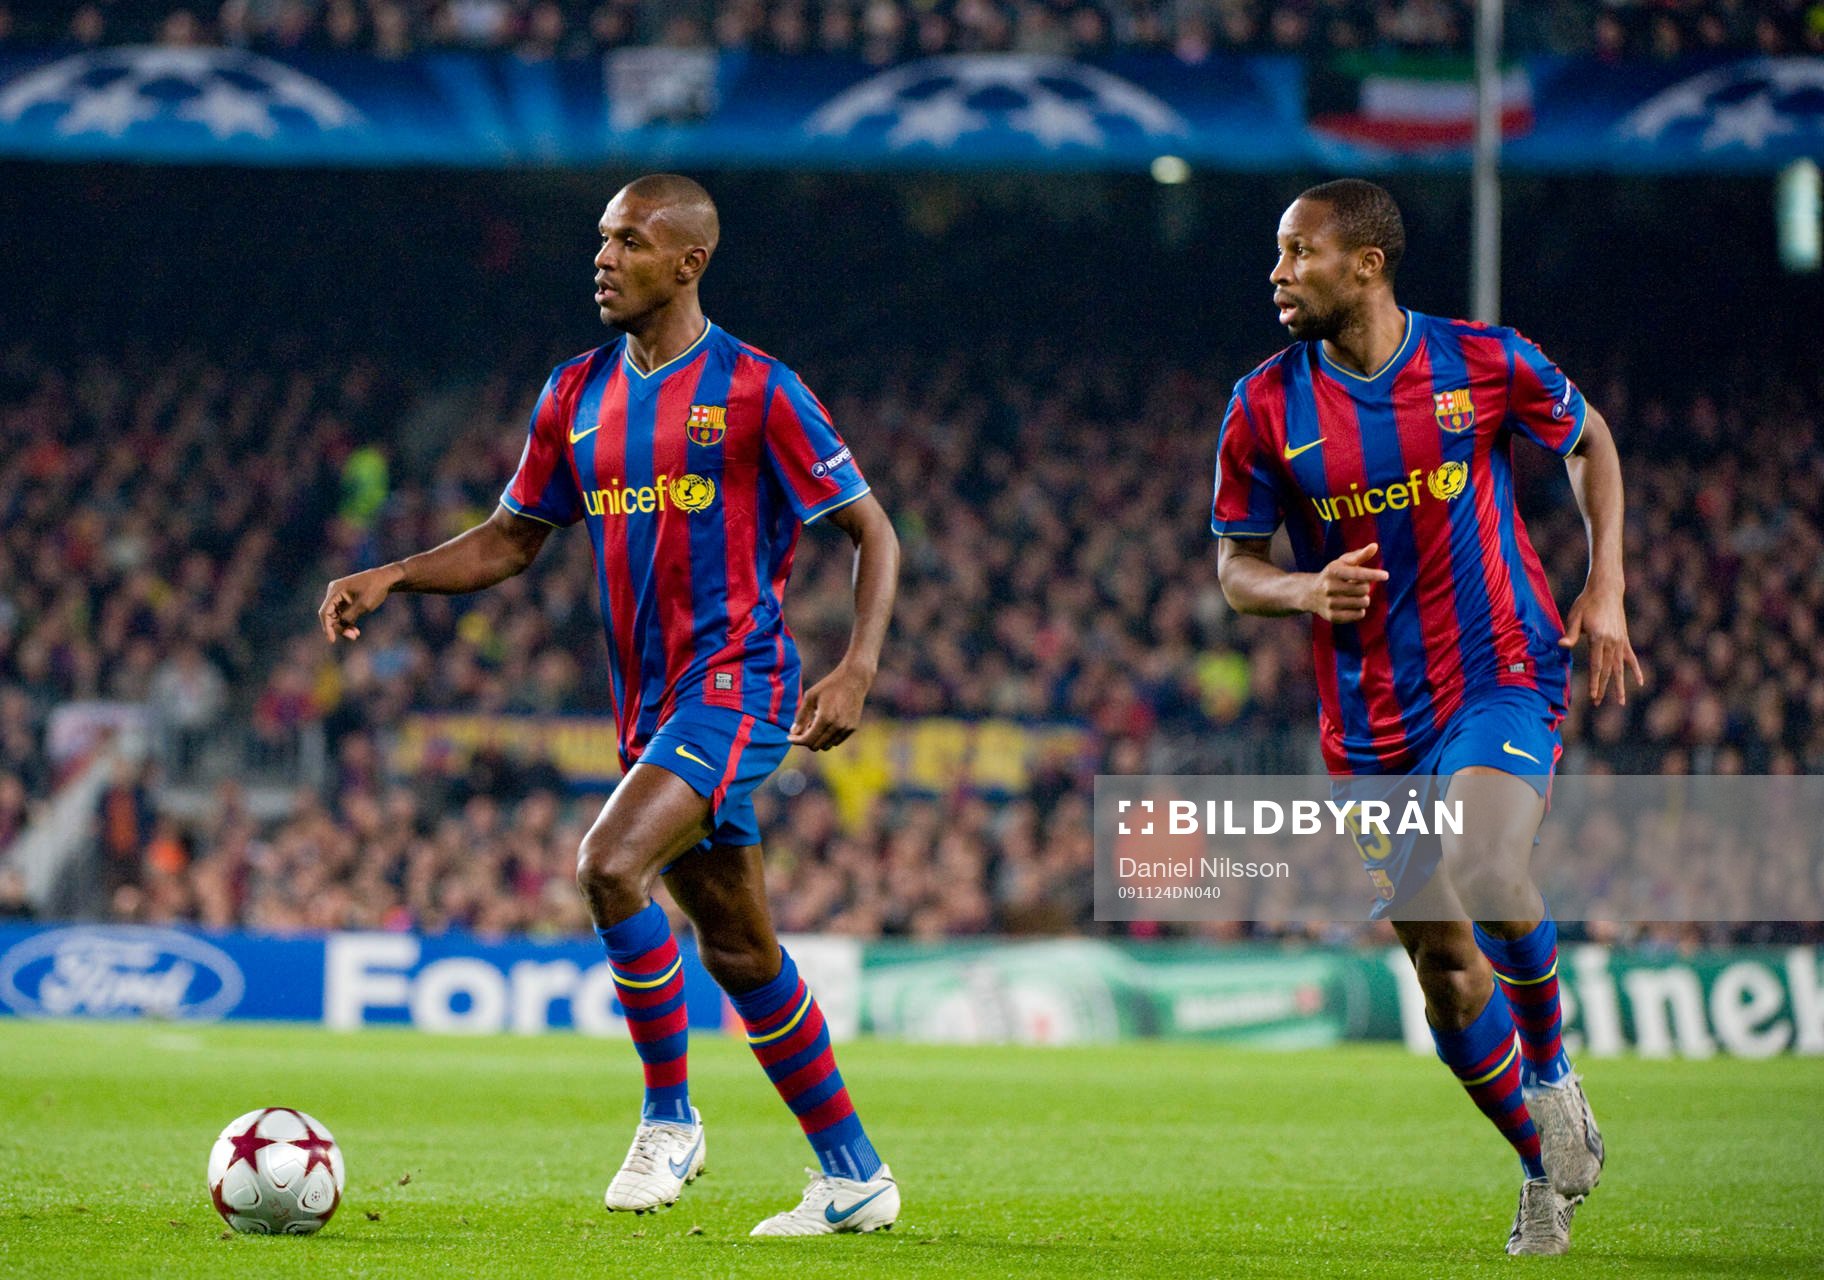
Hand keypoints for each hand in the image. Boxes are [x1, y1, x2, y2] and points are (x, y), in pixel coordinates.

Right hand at [318, 565, 399, 642]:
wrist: (386, 578)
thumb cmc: (375, 589)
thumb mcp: (363, 605)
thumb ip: (349, 616)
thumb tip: (338, 627)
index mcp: (335, 590)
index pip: (325, 612)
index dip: (327, 627)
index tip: (332, 640)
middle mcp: (334, 592)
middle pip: (330, 615)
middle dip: (339, 627)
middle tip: (352, 637)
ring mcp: (340, 595)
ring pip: (337, 616)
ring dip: (344, 626)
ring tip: (355, 634)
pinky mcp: (346, 599)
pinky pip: (342, 613)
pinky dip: (347, 622)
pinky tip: (355, 630)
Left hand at [789, 662, 872, 750]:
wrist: (854, 679)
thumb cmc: (829, 685)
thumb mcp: (810, 697)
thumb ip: (801, 716)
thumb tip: (793, 732)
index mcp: (825, 718)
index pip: (808, 740)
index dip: (796, 741)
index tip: (789, 737)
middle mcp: (837, 726)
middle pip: (816, 746)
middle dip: (806, 740)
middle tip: (802, 728)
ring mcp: (846, 728)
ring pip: (826, 746)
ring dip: (817, 740)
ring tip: (814, 725)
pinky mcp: (852, 728)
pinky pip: (836, 741)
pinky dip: (828, 738)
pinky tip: (825, 725)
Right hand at [1307, 543, 1388, 623]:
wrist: (1310, 593)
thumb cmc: (1333, 574)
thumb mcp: (1343, 562)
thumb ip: (1360, 555)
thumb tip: (1375, 546)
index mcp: (1333, 571)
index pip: (1357, 573)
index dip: (1373, 574)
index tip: (1386, 575)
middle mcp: (1329, 587)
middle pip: (1364, 589)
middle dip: (1366, 587)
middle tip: (1358, 586)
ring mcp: (1330, 603)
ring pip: (1363, 603)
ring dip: (1364, 599)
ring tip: (1355, 596)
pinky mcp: (1332, 616)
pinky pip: (1359, 615)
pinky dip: (1360, 610)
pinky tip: (1352, 606)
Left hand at [1558, 576, 1643, 705]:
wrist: (1606, 590)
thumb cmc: (1586, 602)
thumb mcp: (1575, 616)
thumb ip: (1570, 634)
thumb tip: (1561, 646)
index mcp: (1598, 638)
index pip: (1597, 666)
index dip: (1595, 682)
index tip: (1593, 696)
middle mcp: (1612, 642)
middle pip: (1608, 670)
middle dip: (1603, 688)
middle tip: (1598, 702)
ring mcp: (1620, 641)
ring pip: (1620, 668)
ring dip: (1619, 685)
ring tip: (1621, 701)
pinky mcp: (1624, 639)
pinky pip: (1631, 658)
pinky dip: (1635, 670)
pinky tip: (1640, 682)